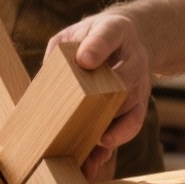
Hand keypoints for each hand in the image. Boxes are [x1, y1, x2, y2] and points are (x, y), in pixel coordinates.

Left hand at [46, 9, 151, 182]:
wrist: (132, 39)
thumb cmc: (94, 37)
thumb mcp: (75, 32)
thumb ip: (59, 50)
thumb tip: (43, 80)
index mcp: (114, 30)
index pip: (108, 35)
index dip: (97, 48)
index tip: (84, 61)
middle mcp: (133, 57)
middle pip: (124, 78)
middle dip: (103, 98)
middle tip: (79, 113)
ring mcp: (140, 81)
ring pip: (129, 106)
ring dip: (110, 127)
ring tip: (90, 147)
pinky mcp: (140, 102)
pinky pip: (134, 123)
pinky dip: (118, 139)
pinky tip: (99, 153)